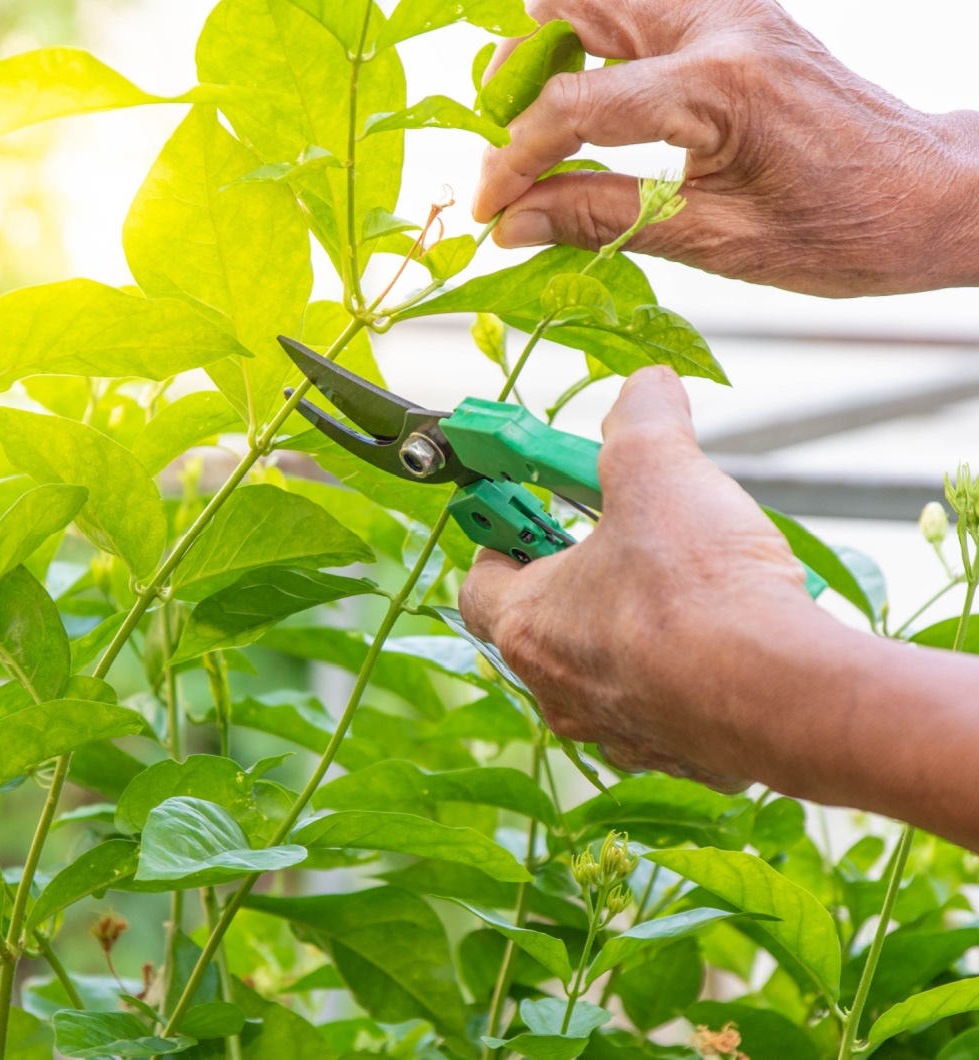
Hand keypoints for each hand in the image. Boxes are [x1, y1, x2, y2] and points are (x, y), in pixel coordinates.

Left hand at [458, 367, 817, 790]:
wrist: (785, 696)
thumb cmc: (701, 591)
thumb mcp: (659, 471)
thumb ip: (642, 420)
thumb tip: (646, 388)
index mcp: (527, 628)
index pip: (479, 586)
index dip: (502, 541)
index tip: (534, 513)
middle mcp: (559, 691)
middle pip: (546, 628)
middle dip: (580, 580)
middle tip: (623, 540)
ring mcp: (618, 732)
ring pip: (608, 671)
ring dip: (634, 629)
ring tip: (687, 585)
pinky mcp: (681, 756)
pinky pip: (669, 708)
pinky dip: (688, 674)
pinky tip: (731, 640)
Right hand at [472, 0, 978, 296]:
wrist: (935, 195)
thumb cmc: (847, 227)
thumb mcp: (713, 240)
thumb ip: (600, 220)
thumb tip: (516, 223)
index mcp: (718, 86)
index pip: (575, 107)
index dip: (513, 161)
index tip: (486, 206)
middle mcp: (724, 27)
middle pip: (578, 6)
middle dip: (520, 72)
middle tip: (501, 137)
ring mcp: (735, 14)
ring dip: (560, 45)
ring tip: (538, 115)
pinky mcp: (742, 20)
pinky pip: (647, 10)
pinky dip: (603, 44)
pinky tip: (594, 100)